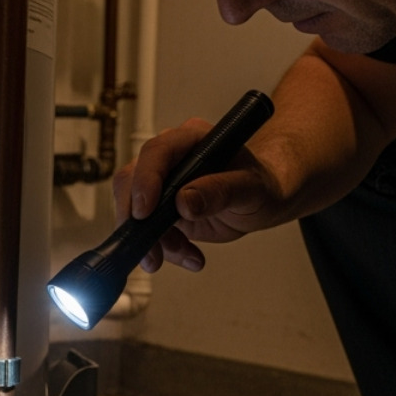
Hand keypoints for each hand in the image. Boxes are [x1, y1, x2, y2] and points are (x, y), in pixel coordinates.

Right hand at [112, 119, 279, 273]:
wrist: (262, 201)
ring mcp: (162, 184)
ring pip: (134, 210)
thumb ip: (220, 191)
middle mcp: (171, 158)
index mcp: (192, 140)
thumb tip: (185, 201)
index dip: (145, 180)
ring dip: (154, 240)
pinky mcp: (161, 209)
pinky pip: (147, 230)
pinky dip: (164, 248)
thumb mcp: (250, 188)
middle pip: (133, 181)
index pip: (156, 152)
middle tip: (152, 250)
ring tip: (186, 254)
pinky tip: (189, 256)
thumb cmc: (261, 185)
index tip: (144, 212)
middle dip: (139, 221)